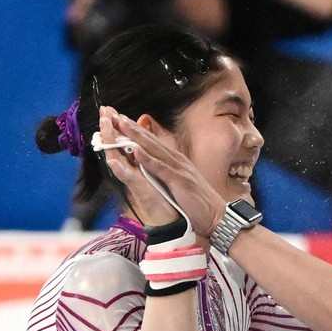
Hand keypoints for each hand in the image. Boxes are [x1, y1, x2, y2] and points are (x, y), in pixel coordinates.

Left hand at [110, 113, 225, 238]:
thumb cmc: (200, 202)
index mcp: (177, 161)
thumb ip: (171, 172)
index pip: (154, 143)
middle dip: (132, 127)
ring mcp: (179, 169)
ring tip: (121, 124)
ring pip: (154, 149)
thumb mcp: (183, 182)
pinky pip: (161, 168)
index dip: (137, 131)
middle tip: (114, 114)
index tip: (121, 121)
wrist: (217, 216)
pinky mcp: (180, 181)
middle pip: (151, 141)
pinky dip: (148, 159)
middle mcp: (177, 161)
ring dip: (137, 136)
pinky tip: (136, 150)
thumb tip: (160, 167)